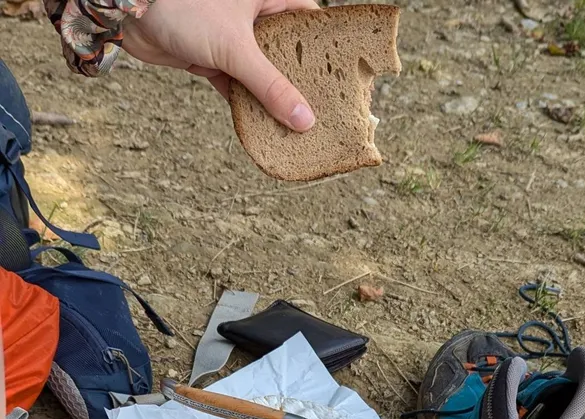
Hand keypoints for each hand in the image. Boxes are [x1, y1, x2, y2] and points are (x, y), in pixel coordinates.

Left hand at [122, 0, 317, 130]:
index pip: (309, 20)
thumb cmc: (184, 7)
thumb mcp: (236, 49)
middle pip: (287, 52)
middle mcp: (253, 15)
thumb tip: (304, 120)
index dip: (326, 47)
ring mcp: (232, 37)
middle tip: (323, 112)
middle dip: (301, 82)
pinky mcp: (212, 57)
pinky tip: (261, 126)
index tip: (343, 76)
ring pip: (262, 72)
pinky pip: (238, 85)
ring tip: (296, 127)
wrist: (128, 11)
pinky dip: (246, 105)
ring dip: (273, 99)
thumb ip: (270, 86)